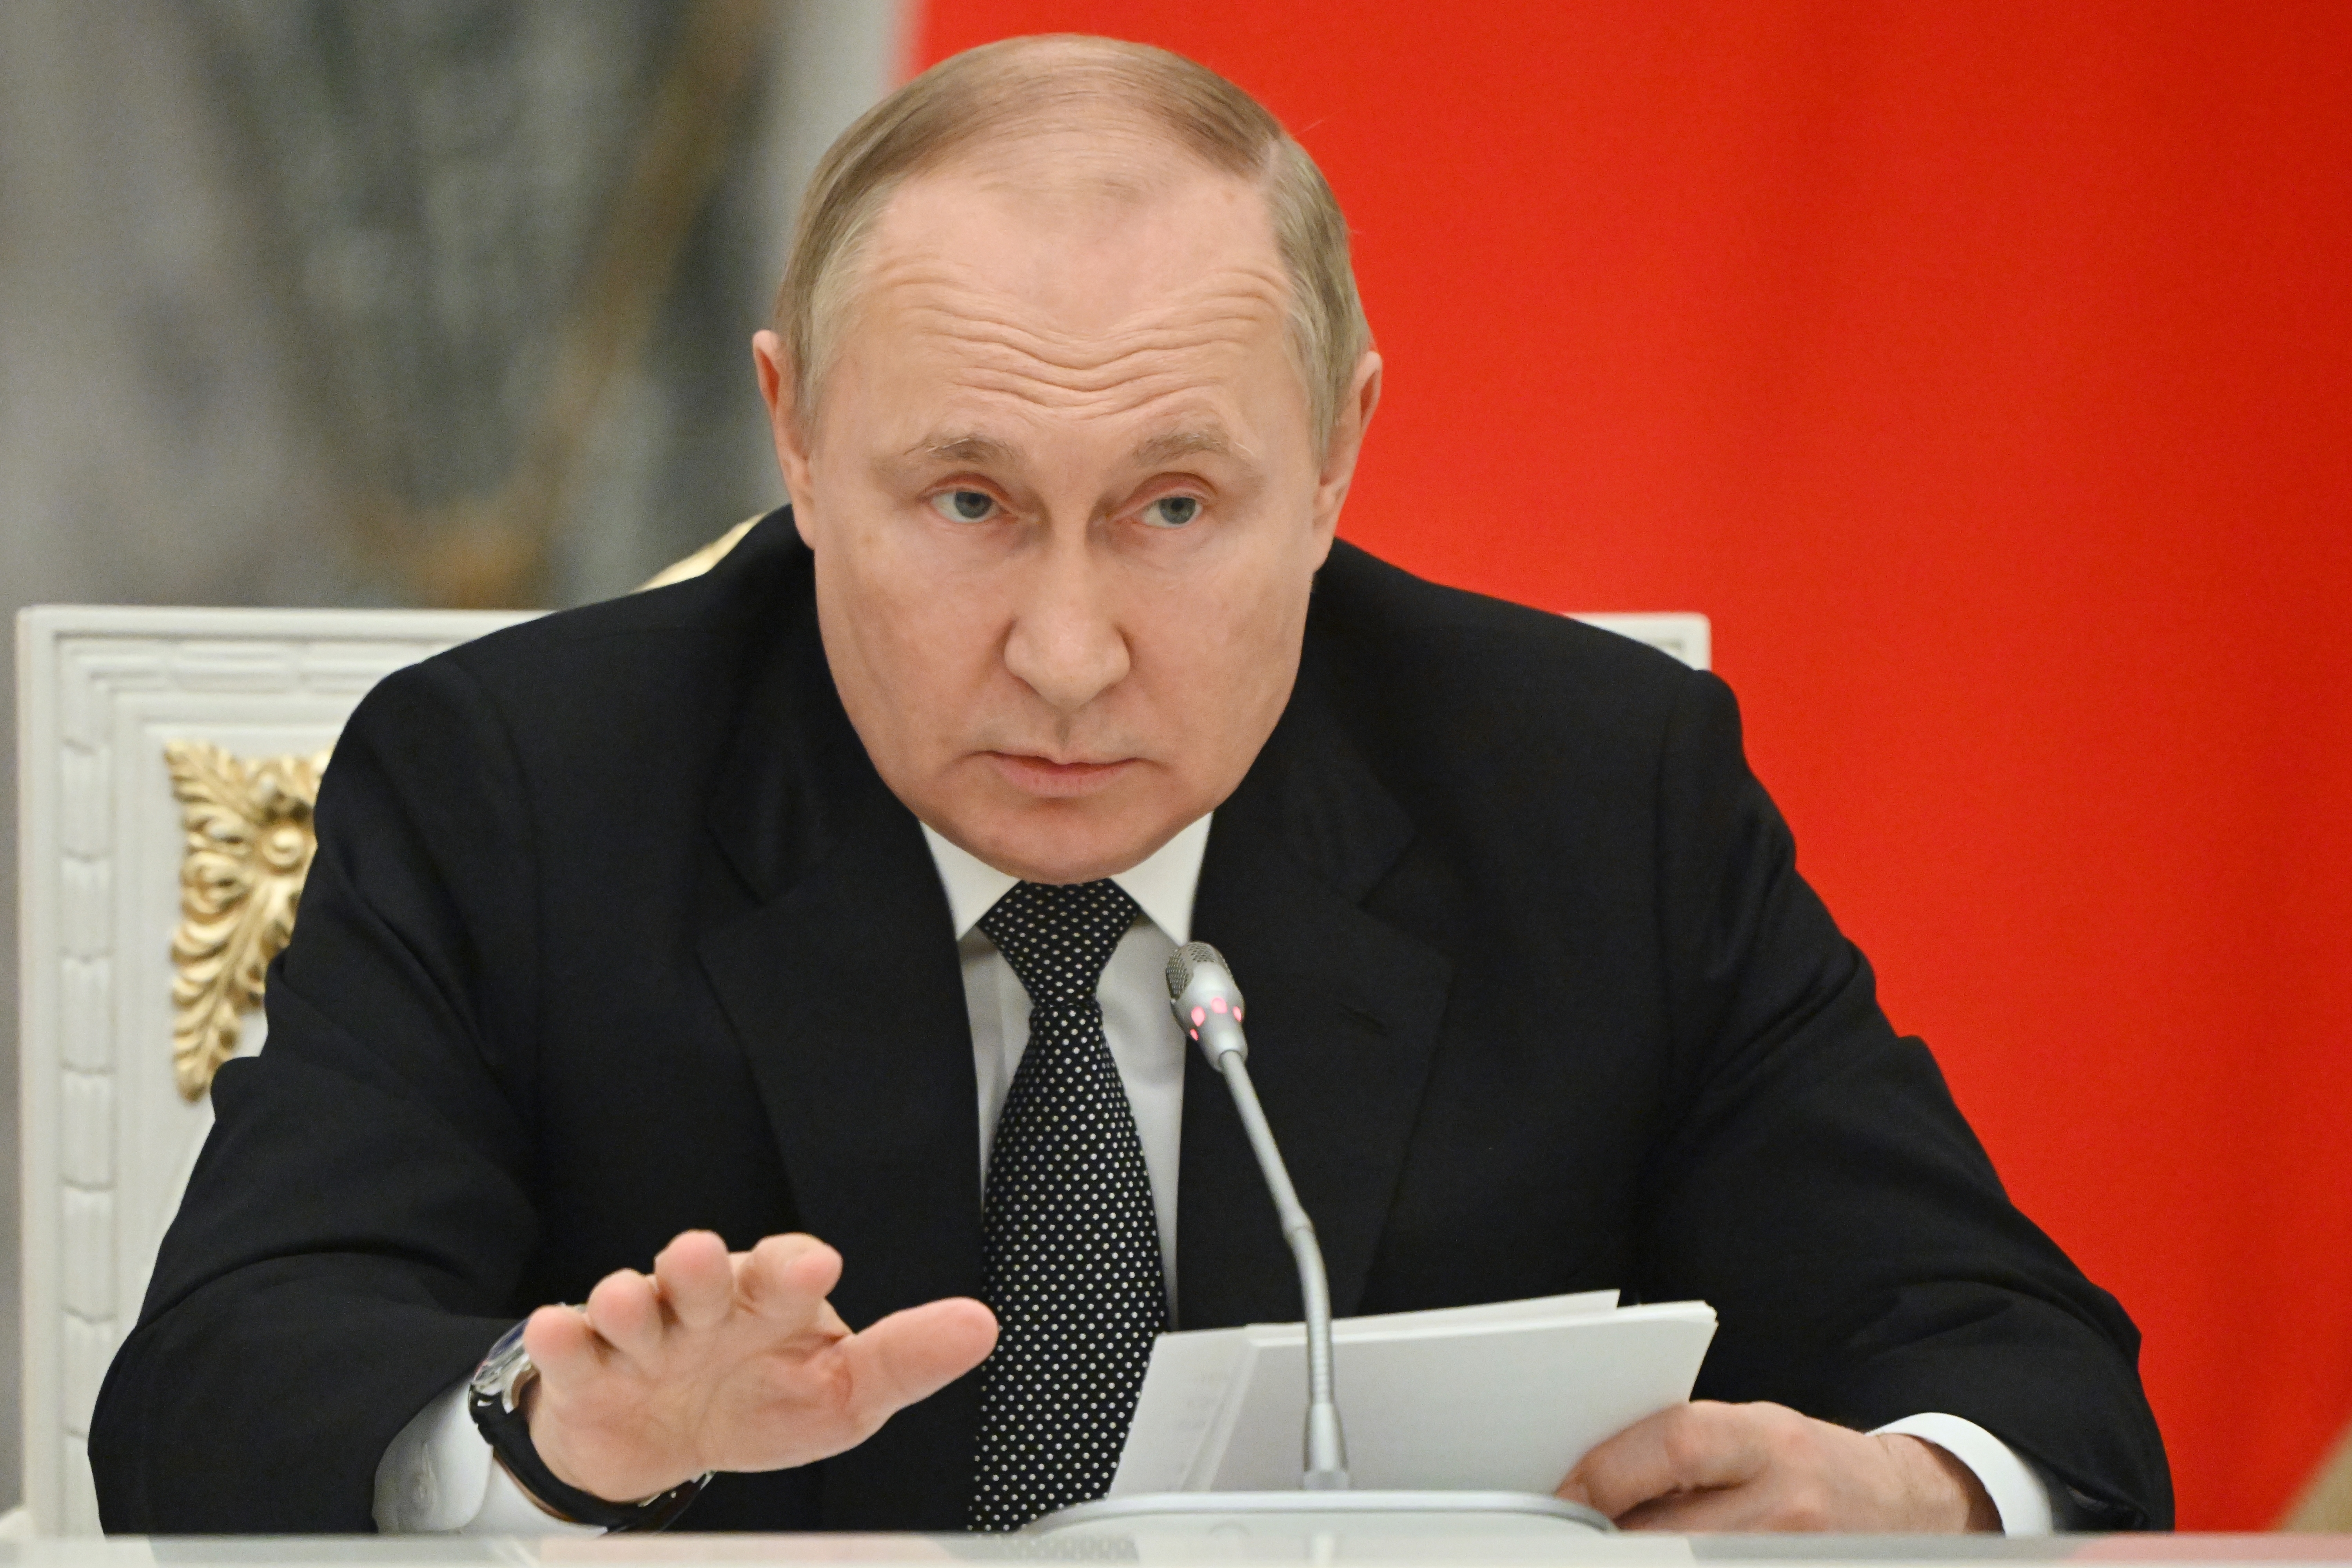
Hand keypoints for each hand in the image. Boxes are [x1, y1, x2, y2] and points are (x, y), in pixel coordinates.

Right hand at [519, 1230, 996, 1502]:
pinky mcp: (588, 1369)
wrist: (665, 1439)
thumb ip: (905, 1360)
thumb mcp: (843, 1393)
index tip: (814, 1269)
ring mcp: (642, 1333)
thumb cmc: (761, 1399)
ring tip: (630, 1301)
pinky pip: (570, 1349)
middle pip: (702, 1272)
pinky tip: (566, 1332)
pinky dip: (563, 1341)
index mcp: (771, 1302)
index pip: (786, 1266)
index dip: (794, 1266)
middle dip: (700, 1266)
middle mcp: (705, 1304)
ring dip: (629, 1300)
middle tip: (703, 1258)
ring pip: (631, 1303)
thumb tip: (981, 1326)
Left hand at [1557, 1400, 1998, 1531]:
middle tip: (1569, 1537)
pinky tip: (1658, 1556)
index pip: (1671, 1445)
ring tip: (1610, 1549)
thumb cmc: (1807, 1461)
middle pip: (1668, 1527)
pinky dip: (1675, 1566)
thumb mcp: (1750, 1431)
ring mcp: (1789, 1554)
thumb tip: (1589, 1480)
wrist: (1901, 1505)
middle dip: (1608, 1536)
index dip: (1606, 1471)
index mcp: (1765, 1440)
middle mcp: (1785, 1501)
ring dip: (1640, 1557)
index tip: (1563, 1493)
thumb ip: (1679, 1447)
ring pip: (1683, 1560)